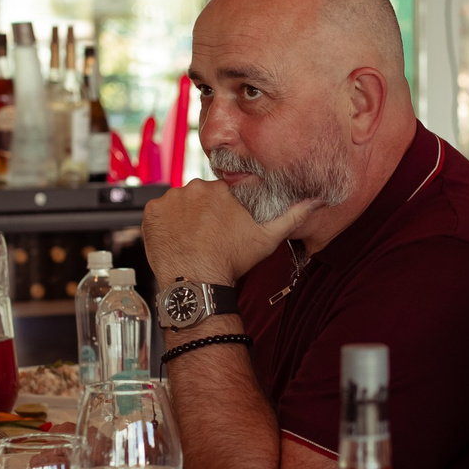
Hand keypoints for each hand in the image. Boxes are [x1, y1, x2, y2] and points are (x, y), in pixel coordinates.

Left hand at [141, 179, 311, 288]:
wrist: (198, 281)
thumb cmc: (232, 260)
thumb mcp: (268, 237)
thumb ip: (293, 215)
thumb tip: (316, 200)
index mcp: (222, 189)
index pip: (221, 193)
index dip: (222, 211)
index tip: (222, 227)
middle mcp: (195, 187)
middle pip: (198, 197)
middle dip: (202, 213)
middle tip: (207, 236)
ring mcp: (170, 199)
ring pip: (178, 203)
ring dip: (183, 217)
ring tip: (191, 239)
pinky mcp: (151, 212)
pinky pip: (157, 212)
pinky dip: (164, 223)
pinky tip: (176, 239)